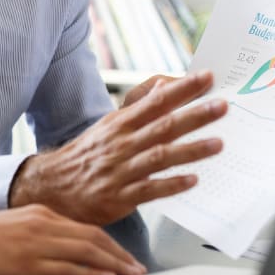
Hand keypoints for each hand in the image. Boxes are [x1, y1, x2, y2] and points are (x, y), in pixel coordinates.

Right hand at [0, 205, 146, 274]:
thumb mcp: (15, 226)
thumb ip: (42, 234)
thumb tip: (69, 251)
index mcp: (41, 212)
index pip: (87, 227)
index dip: (111, 243)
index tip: (126, 256)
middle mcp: (43, 223)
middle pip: (93, 237)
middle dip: (120, 254)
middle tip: (138, 267)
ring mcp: (37, 244)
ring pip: (86, 252)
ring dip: (114, 264)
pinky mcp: (28, 266)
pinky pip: (68, 270)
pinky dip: (91, 274)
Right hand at [9, 70, 225, 225]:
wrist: (53, 186)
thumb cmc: (87, 155)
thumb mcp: (109, 126)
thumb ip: (139, 110)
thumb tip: (164, 87)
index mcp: (120, 124)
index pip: (156, 101)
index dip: (182, 89)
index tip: (207, 78)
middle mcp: (122, 144)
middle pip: (163, 126)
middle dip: (194, 115)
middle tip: (222, 106)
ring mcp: (121, 170)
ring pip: (159, 156)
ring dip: (190, 149)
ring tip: (218, 143)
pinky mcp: (119, 196)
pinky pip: (149, 190)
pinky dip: (170, 184)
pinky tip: (192, 181)